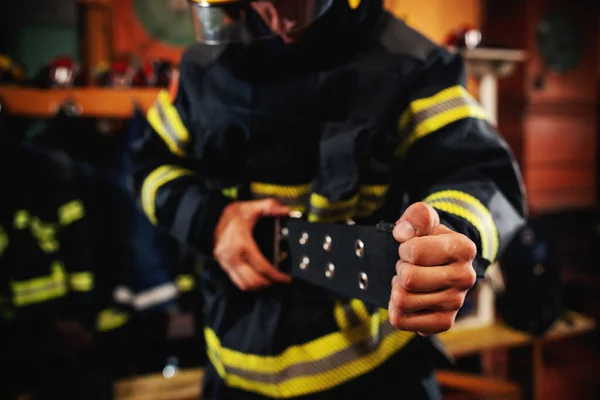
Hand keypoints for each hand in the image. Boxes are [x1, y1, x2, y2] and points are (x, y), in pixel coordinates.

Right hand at [213, 199, 292, 290]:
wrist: (210, 217)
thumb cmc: (233, 215)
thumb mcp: (252, 207)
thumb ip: (270, 207)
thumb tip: (286, 211)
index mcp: (242, 243)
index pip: (262, 266)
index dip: (276, 275)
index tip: (287, 278)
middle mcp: (234, 257)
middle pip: (254, 280)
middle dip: (270, 282)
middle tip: (280, 279)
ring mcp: (227, 264)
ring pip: (245, 285)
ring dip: (259, 286)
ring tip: (270, 280)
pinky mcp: (224, 266)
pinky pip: (238, 282)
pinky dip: (249, 284)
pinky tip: (258, 279)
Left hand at [388, 202, 476, 334]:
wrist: (441, 263)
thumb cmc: (429, 240)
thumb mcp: (424, 219)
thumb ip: (416, 215)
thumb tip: (403, 234)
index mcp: (463, 248)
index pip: (415, 252)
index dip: (404, 248)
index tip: (412, 248)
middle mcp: (465, 278)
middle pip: (408, 279)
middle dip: (401, 269)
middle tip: (411, 266)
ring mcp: (456, 303)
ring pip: (402, 301)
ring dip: (398, 288)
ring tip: (411, 281)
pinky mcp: (443, 322)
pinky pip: (400, 320)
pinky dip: (396, 308)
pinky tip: (409, 298)